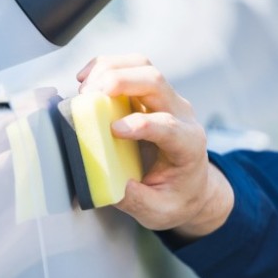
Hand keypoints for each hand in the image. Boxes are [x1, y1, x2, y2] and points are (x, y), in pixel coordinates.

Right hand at [77, 54, 233, 239]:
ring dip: (111, 69)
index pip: (168, 124)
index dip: (141, 124)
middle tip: (89, 96)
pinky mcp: (151, 95)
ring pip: (143, 67)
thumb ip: (135, 200)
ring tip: (84, 86)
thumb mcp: (158, 211)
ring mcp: (167, 100)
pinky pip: (132, 69)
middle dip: (120, 82)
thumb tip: (108, 184)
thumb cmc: (177, 198)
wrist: (193, 186)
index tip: (114, 130)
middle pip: (155, 82)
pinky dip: (107, 67)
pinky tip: (87, 78)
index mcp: (188, 145)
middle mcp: (182, 115)